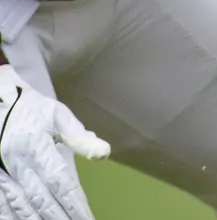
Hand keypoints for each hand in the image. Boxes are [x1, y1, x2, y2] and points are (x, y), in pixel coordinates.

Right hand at [0, 65, 106, 219]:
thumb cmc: (31, 109)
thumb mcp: (57, 115)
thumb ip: (79, 137)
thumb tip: (104, 153)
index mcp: (37, 147)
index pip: (60, 181)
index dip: (73, 202)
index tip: (86, 217)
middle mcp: (18, 163)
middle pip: (41, 198)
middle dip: (60, 217)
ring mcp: (2, 173)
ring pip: (20, 204)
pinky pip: (2, 203)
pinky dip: (12, 216)